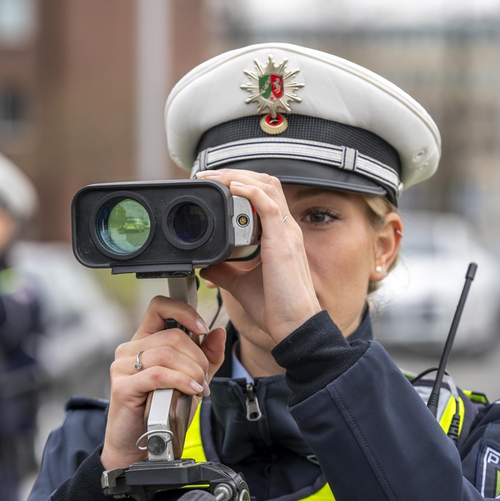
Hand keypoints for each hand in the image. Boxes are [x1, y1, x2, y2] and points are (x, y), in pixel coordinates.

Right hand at [101, 296, 225, 469]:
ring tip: (199, 387)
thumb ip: (206, 357)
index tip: (203, 327)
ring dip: (192, 370)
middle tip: (204, 377)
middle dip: (198, 356)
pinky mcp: (123, 386)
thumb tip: (218, 332)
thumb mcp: (191, 380)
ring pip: (167, 354)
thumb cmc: (162, 413)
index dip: (183, 311)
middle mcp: (130, 349)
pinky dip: (181, 381)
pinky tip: (191, 390)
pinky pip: (159, 374)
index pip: (159, 306)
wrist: (140, 447)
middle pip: (172, 334)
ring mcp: (123, 367)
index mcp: (145, 341)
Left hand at [196, 169, 321, 342]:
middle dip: (235, 173)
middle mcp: (285, 229)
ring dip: (239, 176)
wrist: (294, 327)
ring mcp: (286, 233)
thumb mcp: (241, 285)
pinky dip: (250, 192)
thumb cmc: (277, 309)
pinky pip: (268, 205)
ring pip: (267, 187)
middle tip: (208, 176)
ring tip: (215, 177)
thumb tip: (204, 265)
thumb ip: (224, 271)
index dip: (240, 183)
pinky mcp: (283, 242)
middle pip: (265, 183)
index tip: (214, 184)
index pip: (264, 195)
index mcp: (279, 236)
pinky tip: (233, 187)